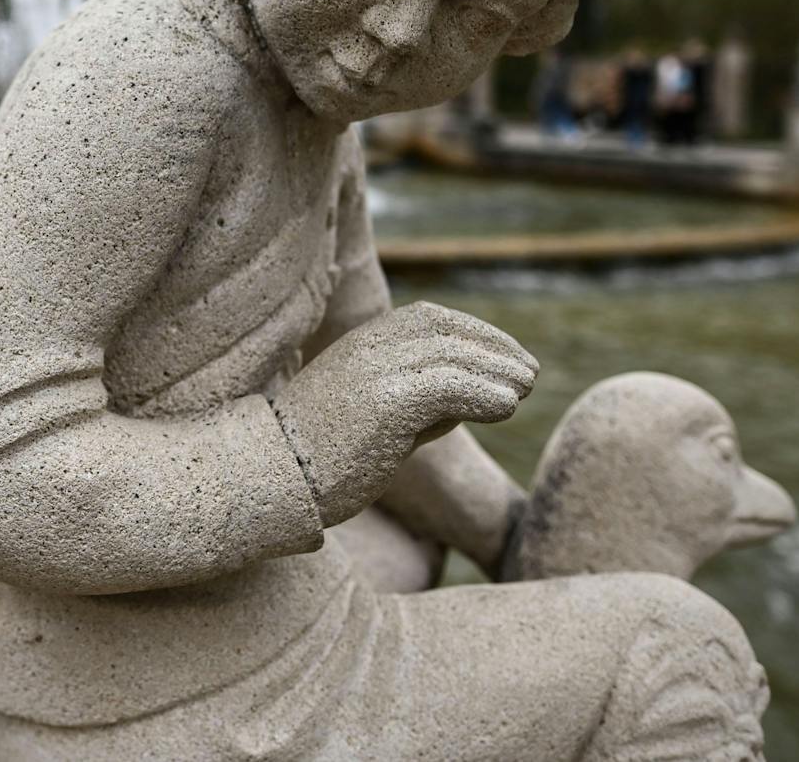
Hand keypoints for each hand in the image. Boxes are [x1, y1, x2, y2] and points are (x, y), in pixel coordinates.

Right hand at [274, 302, 536, 527]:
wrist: (268, 479)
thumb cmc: (316, 459)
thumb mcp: (368, 417)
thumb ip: (414, 403)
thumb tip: (470, 401)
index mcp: (357, 346)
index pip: (428, 319)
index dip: (475, 332)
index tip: (506, 355)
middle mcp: (366, 348)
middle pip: (445, 328)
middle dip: (494, 345)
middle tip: (530, 370)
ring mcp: (373, 371)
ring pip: (453, 356)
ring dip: (498, 370)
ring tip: (527, 388)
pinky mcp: (385, 402)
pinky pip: (450, 387)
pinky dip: (486, 394)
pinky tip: (509, 408)